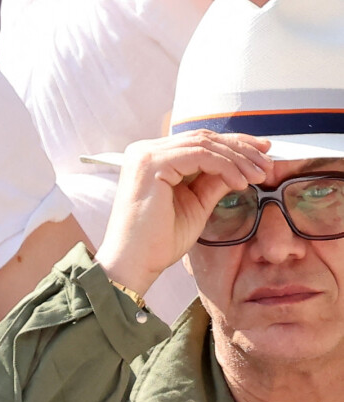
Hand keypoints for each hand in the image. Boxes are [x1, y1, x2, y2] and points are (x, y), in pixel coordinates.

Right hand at [95, 131, 272, 295]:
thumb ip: (213, 183)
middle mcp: (144, 151)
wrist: (134, 263)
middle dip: (240, 149)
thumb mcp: (195, 206)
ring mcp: (145, 155)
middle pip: (202, 138)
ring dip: (237, 158)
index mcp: (151, 159)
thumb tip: (240, 168)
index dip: (233, 145)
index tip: (262, 155)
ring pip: (203, 144)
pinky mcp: (151, 164)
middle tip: (268, 163)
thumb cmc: (158, 242)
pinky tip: (241, 183)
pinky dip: (225, 166)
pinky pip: (199, 155)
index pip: (197, 142)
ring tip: (259, 175)